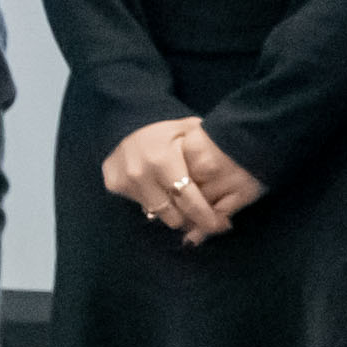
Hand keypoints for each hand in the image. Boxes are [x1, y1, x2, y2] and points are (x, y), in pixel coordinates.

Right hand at [101, 119, 263, 244]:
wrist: (128, 121)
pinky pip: (141, 206)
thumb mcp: (188, 131)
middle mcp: (140, 174)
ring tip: (181, 202)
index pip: (188, 200)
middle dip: (190, 218)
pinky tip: (159, 191)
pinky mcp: (113, 185)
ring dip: (172, 212)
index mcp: (162, 160)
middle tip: (201, 215)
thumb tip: (233, 163)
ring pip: (156, 214)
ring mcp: (123, 181)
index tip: (218, 225)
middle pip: (172, 215)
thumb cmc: (165, 131)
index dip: (205, 216)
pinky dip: (153, 203)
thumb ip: (207, 146)